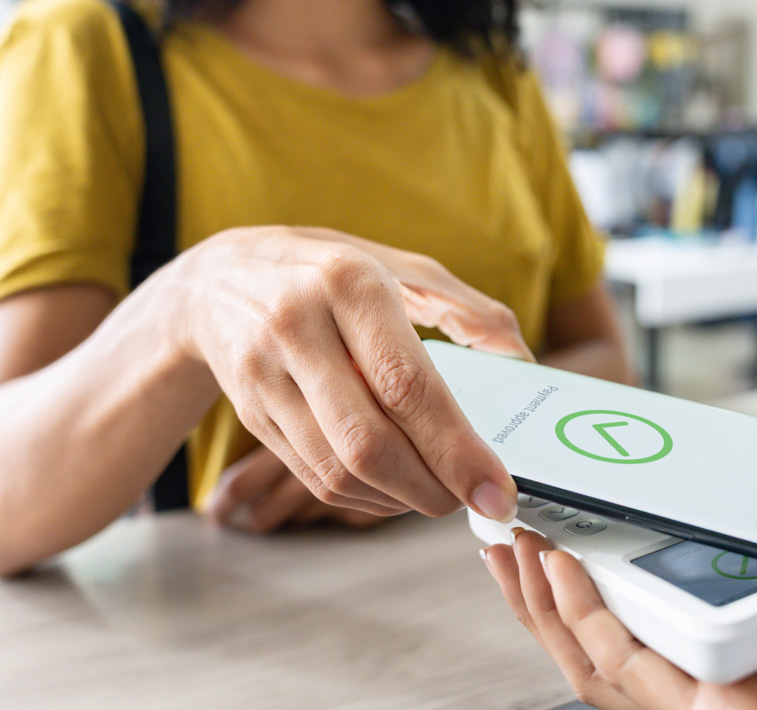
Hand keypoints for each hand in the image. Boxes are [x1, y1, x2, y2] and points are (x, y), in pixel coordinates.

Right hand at [171, 226, 528, 523]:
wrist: (216, 281)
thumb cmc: (328, 272)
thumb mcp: (400, 266)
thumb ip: (467, 309)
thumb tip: (521, 362)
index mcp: (349, 283)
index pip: (407, 384)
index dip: (456, 448)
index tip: (497, 489)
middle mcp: (299, 328)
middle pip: (369, 442)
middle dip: (432, 488)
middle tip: (474, 500)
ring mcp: (266, 376)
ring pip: (338, 470)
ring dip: (400, 500)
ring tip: (440, 495)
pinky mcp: (251, 415)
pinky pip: (314, 477)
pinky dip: (365, 498)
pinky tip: (396, 490)